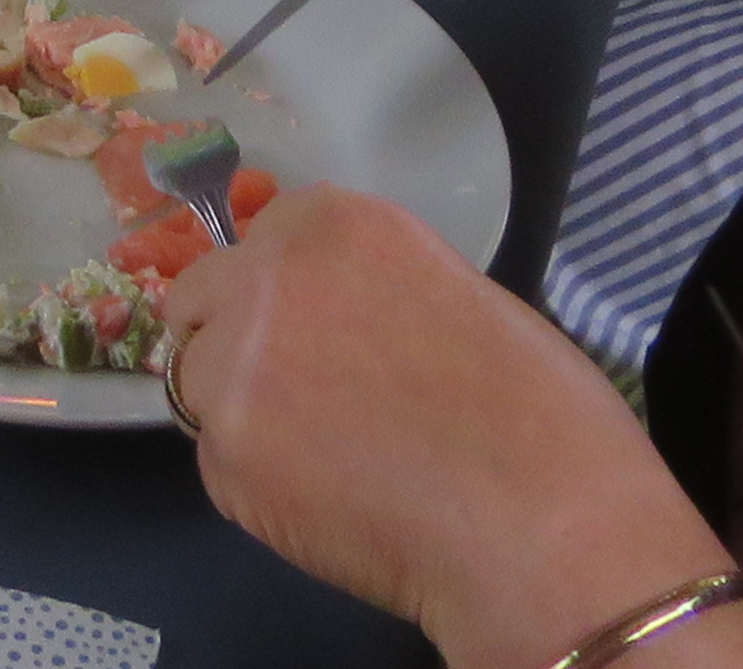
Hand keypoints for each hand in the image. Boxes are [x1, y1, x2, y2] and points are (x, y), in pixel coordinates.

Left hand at [165, 195, 742, 668]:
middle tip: (301, 398)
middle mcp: (266, 277)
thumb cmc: (536, 413)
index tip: (316, 333)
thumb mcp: (449, 292)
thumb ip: (367, 289)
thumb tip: (335, 321)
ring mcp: (234, 365)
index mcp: (333, 222)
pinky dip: (259, 484)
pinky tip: (331, 503)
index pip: (261, 241)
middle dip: (236, 339)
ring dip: (243, 413)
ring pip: (199, 382)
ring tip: (326, 460)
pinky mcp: (224, 455)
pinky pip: (219, 462)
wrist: (543, 520)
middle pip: (204, 300)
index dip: (283, 293)